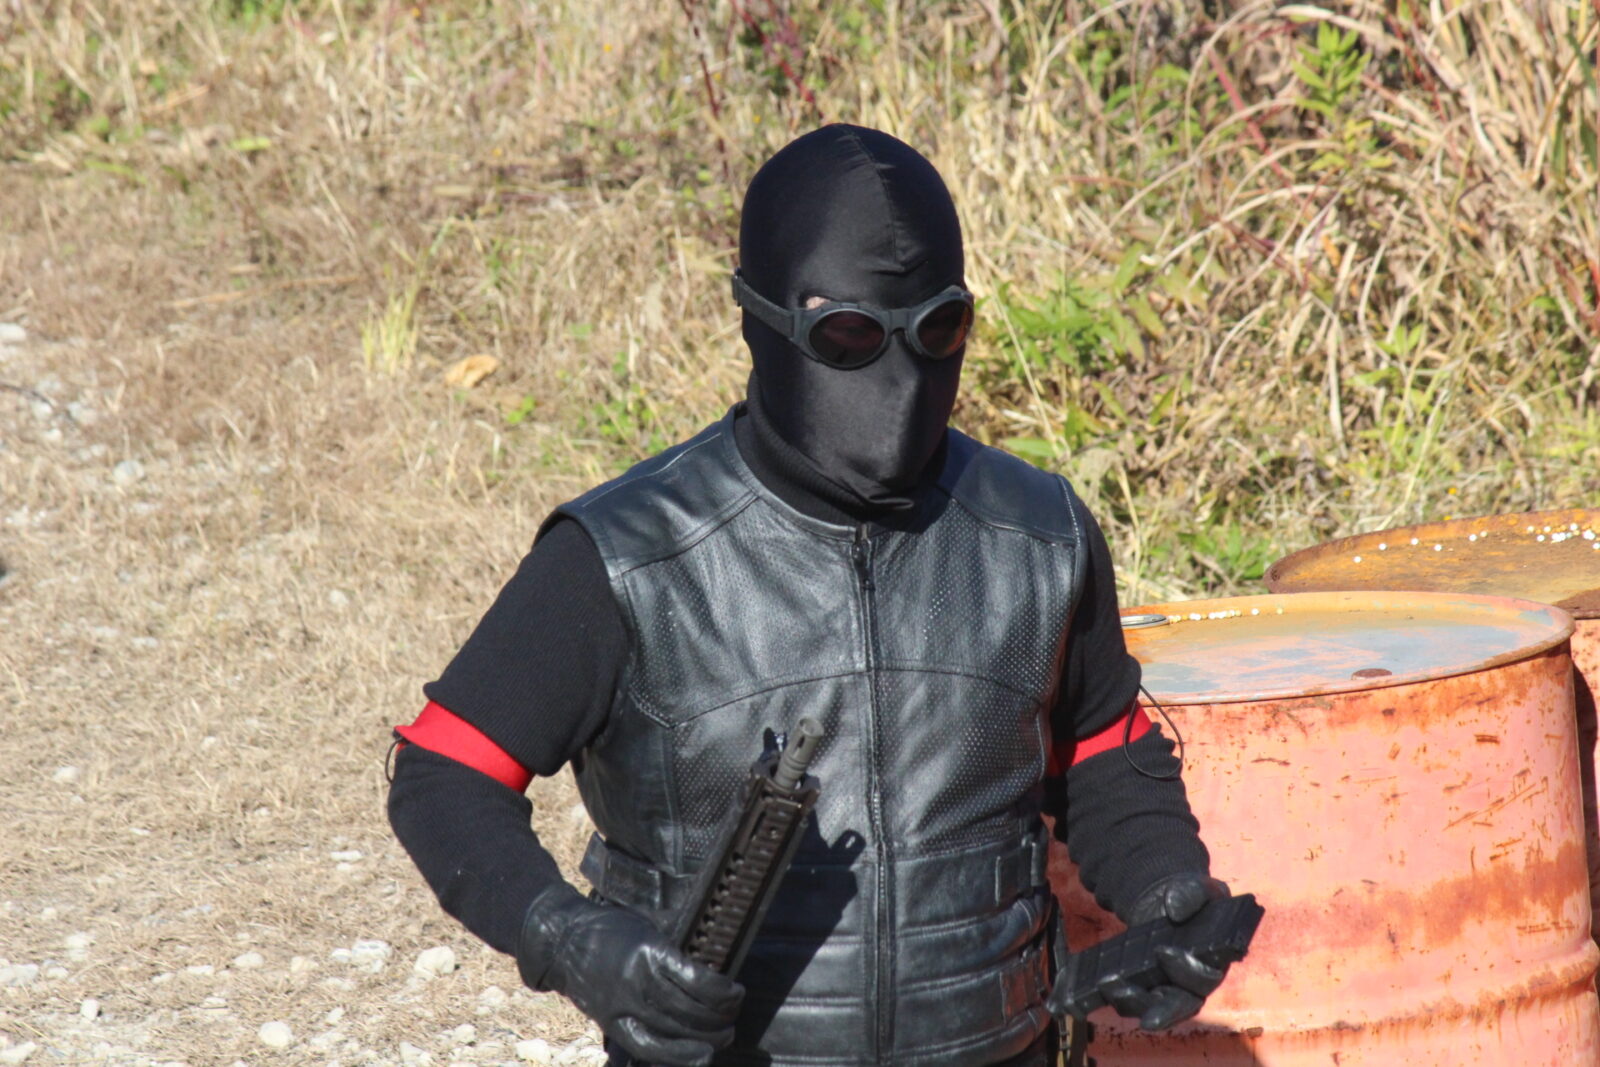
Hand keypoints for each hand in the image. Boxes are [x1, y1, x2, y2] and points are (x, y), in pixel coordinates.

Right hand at [516, 883, 744, 1065]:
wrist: (562, 940)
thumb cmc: (611, 929)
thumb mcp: (648, 929)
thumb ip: (674, 954)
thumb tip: (711, 976)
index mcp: (650, 952)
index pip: (697, 981)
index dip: (723, 993)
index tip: (736, 992)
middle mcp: (637, 982)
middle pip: (688, 1010)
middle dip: (719, 1019)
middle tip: (733, 1017)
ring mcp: (623, 1006)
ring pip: (672, 1032)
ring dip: (704, 1039)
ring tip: (722, 1037)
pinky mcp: (612, 1023)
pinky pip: (648, 1046)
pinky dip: (675, 1055)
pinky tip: (697, 1056)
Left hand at [1098, 873, 1230, 1030]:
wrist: (1170, 903)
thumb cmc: (1191, 898)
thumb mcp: (1197, 888)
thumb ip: (1192, 893)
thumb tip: (1174, 906)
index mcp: (1213, 961)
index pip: (1205, 977)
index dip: (1187, 970)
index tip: (1162, 951)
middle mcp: (1194, 983)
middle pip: (1180, 1005)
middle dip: (1162, 1010)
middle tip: (1140, 1011)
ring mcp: (1168, 988)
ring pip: (1152, 1006)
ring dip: (1131, 1002)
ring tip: (1107, 986)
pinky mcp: (1145, 985)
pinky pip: (1132, 999)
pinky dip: (1113, 996)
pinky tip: (1096, 988)